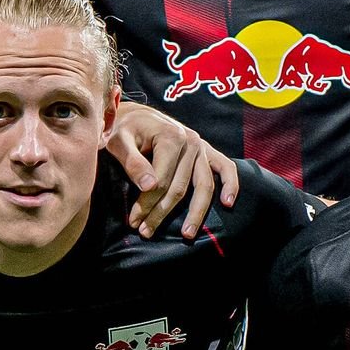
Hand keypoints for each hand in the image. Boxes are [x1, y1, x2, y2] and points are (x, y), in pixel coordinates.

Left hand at [110, 106, 238, 234]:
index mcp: (171, 137)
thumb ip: (133, 163)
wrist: (136, 116)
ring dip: (196, 212)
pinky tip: (227, 203)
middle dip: (162, 212)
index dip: (146, 203)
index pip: (161, 180)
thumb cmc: (124, 129)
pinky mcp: (208, 151)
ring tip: (187, 234)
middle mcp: (191, 141)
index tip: (133, 221)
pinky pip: (225, 167)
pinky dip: (230, 184)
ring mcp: (202, 147)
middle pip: (180, 187)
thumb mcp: (119, 142)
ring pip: (204, 185)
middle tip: (146, 232)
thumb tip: (150, 187)